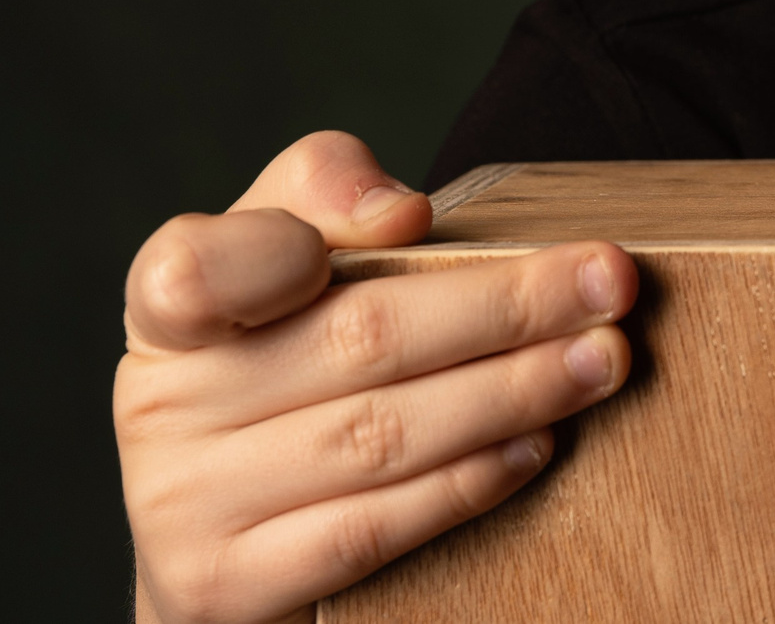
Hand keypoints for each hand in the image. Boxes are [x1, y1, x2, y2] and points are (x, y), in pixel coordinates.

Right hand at [115, 131, 637, 623]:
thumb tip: (399, 213)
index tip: (416, 221)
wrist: (225, 530)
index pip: (201, 263)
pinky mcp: (228, 587)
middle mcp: (162, 405)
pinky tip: (537, 446)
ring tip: (604, 360)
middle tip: (612, 282)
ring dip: (513, 393)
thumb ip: (324, 191)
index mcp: (168, 306)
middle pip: (357, 340)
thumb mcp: (287, 257)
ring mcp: (185, 506)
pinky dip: (464, 484)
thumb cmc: (282, 358)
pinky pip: (368, 530)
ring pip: (379, 437)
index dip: (287, 245)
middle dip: (505, 306)